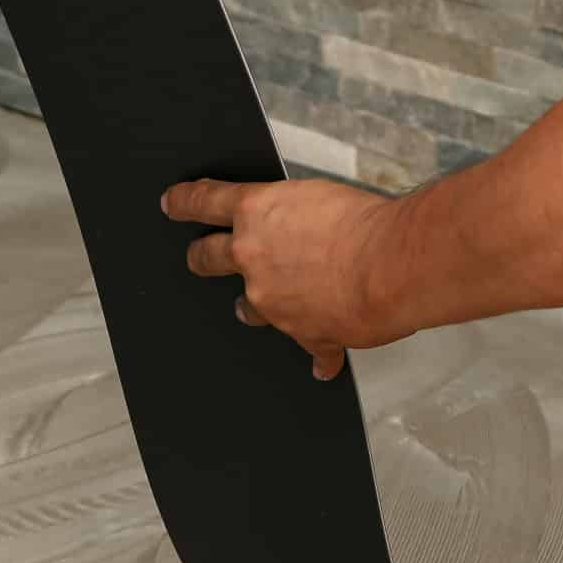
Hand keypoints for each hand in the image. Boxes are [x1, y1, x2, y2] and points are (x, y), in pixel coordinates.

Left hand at [162, 178, 400, 380]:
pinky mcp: (303, 334)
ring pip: (247, 307)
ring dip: (255, 307)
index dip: (183, 202)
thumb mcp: (321, 198)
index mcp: (258, 214)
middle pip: (208, 257)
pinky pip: (309, 350)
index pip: (204, 201)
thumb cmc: (367, 224)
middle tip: (199, 258)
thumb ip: (296, 214)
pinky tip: (325, 364)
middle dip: (200, 257)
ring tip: (272, 306)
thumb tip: (300, 228)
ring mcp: (272, 302)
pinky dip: (320, 357)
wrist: (392, 265)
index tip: (171, 204)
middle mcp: (254, 259)